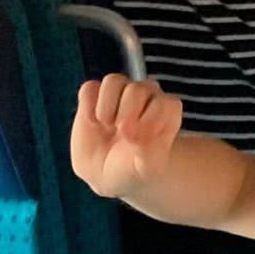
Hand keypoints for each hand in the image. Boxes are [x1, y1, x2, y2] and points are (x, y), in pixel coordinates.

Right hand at [72, 74, 183, 200]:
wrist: (107, 172)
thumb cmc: (134, 167)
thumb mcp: (148, 167)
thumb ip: (149, 150)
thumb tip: (128, 131)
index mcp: (166, 108)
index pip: (163, 103)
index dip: (149, 125)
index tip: (141, 144)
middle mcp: (145, 94)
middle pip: (136, 89)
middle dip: (127, 116)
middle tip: (122, 135)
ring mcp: (120, 91)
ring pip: (113, 81)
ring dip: (107, 107)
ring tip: (107, 126)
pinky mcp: (95, 94)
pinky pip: (89, 88)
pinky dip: (88, 107)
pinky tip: (94, 123)